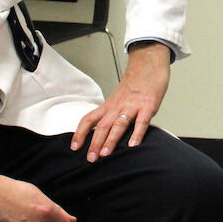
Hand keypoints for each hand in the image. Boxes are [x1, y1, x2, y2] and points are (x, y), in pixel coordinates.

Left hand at [71, 41, 169, 161]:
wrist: (148, 64)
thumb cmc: (135, 83)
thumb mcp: (119, 98)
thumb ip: (113, 113)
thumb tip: (104, 131)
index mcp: (109, 105)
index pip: (89, 119)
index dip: (80, 133)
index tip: (74, 147)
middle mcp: (117, 106)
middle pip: (102, 126)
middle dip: (95, 143)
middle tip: (91, 158)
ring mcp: (132, 106)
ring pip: (118, 124)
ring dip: (111, 140)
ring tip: (105, 153)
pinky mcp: (148, 106)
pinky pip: (141, 121)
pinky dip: (137, 133)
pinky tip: (134, 144)